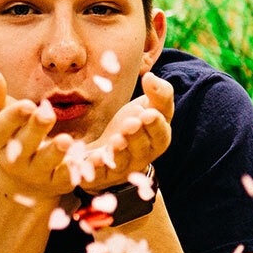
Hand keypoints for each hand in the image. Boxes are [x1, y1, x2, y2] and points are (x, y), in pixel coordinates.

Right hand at [0, 69, 75, 196]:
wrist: (22, 175)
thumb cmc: (9, 133)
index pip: (0, 127)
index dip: (12, 117)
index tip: (26, 104)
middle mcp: (12, 158)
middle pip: (23, 144)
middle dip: (35, 129)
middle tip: (46, 114)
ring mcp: (34, 172)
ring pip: (45, 162)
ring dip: (55, 151)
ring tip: (66, 140)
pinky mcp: (55, 182)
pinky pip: (66, 177)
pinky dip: (76, 170)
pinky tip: (88, 161)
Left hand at [76, 73, 173, 192]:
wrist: (105, 152)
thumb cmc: (131, 127)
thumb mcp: (148, 108)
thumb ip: (157, 94)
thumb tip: (152, 77)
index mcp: (156, 140)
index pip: (161, 134)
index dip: (156, 125)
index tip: (149, 113)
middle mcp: (141, 157)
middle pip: (142, 149)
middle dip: (137, 136)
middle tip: (131, 123)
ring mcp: (121, 168)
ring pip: (122, 163)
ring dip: (120, 152)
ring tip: (116, 140)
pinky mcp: (99, 176)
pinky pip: (97, 174)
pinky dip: (95, 167)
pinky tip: (91, 158)